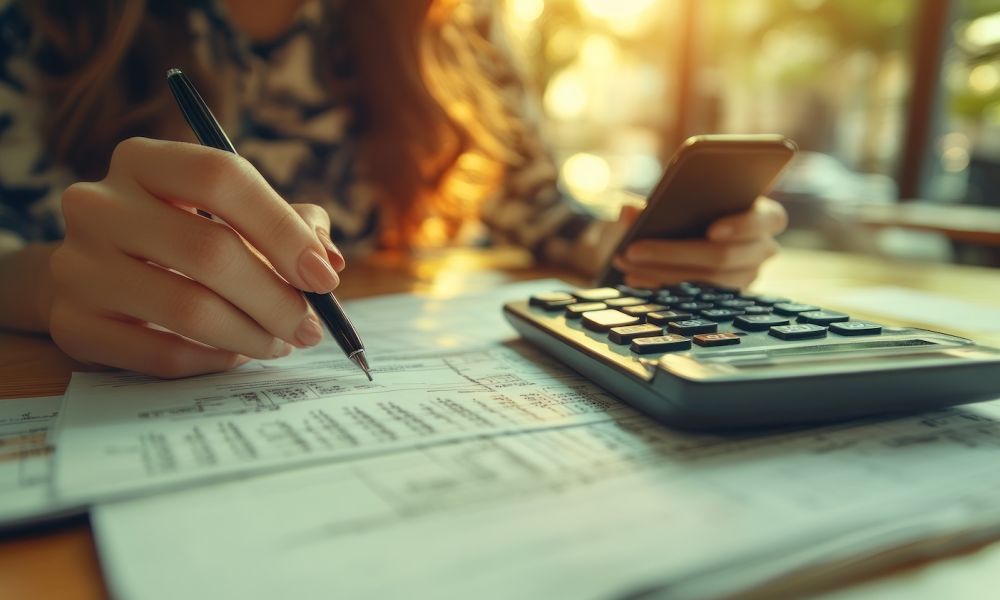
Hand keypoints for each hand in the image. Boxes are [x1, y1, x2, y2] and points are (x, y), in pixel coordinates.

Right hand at [49, 138, 345, 377]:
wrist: (95, 277)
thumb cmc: (183, 237)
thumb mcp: (232, 214)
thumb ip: (291, 224)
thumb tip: (327, 261)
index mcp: (142, 161)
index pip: (220, 176)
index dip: (281, 229)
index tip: (323, 277)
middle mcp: (98, 205)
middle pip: (209, 251)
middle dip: (277, 298)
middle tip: (310, 327)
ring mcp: (78, 266)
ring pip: (189, 309)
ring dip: (252, 335)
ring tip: (280, 343)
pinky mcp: (73, 325)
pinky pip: (163, 354)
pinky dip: (214, 360)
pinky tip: (236, 354)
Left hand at [612, 197, 786, 288]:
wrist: (691, 228)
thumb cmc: (696, 205)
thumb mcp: (681, 196)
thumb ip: (655, 201)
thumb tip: (629, 211)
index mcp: (765, 216)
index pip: (768, 220)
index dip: (742, 226)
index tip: (711, 231)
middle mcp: (762, 249)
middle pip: (723, 256)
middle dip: (673, 253)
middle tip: (634, 250)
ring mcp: (746, 276)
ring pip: (704, 281)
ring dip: (659, 272)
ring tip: (627, 262)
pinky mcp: (727, 296)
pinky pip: (694, 296)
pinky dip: (660, 284)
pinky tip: (634, 276)